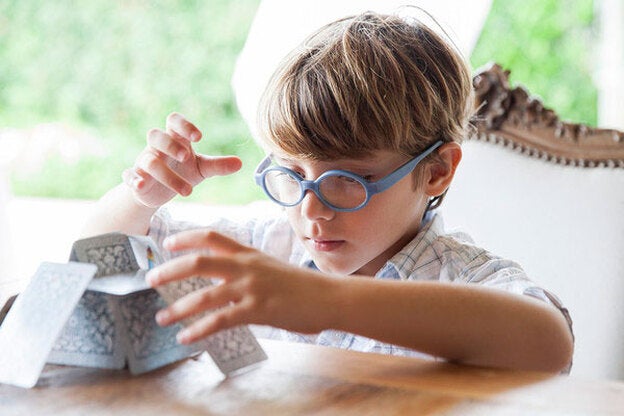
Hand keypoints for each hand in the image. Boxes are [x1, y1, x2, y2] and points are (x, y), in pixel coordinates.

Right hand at [123, 112, 242, 207]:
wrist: (157, 192)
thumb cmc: (181, 172)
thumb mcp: (201, 169)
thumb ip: (218, 165)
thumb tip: (240, 163)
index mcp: (174, 140)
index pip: (174, 122)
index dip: (184, 125)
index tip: (199, 137)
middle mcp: (156, 148)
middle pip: (155, 135)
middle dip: (170, 144)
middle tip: (186, 157)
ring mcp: (144, 162)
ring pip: (149, 161)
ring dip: (166, 174)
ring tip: (188, 191)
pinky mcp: (135, 179)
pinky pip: (129, 175)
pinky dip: (134, 179)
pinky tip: (142, 185)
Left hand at [145, 229, 335, 343]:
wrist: (329, 297)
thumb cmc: (303, 286)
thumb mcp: (272, 268)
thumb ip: (249, 270)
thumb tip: (228, 281)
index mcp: (249, 253)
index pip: (212, 236)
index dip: (187, 237)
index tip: (167, 242)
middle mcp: (246, 266)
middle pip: (199, 261)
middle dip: (170, 270)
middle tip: (150, 279)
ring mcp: (251, 288)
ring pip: (204, 295)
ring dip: (178, 307)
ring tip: (161, 317)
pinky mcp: (257, 310)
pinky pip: (220, 321)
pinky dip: (199, 330)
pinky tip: (185, 337)